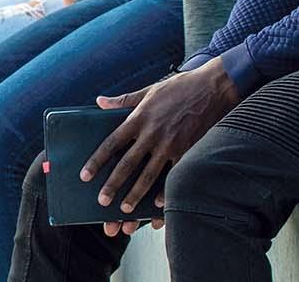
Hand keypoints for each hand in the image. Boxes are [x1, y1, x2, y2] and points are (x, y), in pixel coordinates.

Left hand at [79, 57, 241, 230]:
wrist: (213, 87)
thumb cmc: (179, 88)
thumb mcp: (149, 90)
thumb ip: (123, 100)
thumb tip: (99, 101)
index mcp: (139, 118)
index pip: (111, 143)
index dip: (97, 160)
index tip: (85, 175)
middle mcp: (152, 134)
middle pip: (127, 163)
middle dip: (113, 184)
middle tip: (101, 201)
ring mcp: (170, 144)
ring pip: (148, 174)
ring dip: (135, 194)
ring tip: (125, 210)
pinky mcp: (188, 151)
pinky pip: (173, 175)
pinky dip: (165, 192)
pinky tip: (156, 205)